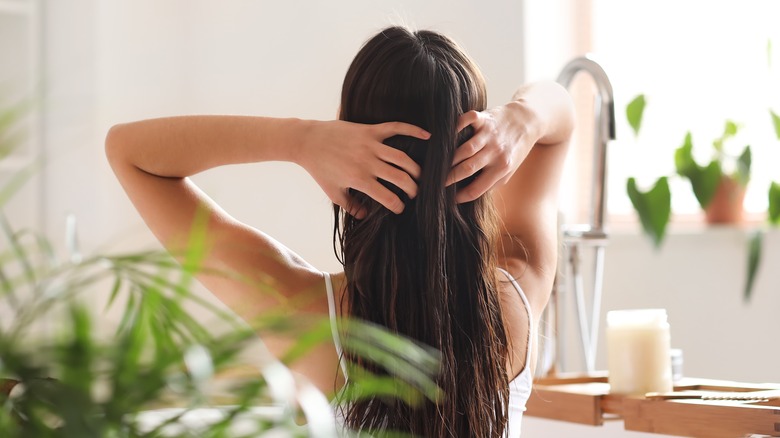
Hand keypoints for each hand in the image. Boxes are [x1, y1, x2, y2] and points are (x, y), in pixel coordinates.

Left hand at [298, 120, 429, 217]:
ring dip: (416, 169)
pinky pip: (396, 128)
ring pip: (403, 158)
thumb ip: (350, 206)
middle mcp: (368, 162)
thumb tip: (365, 216)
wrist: (307, 141)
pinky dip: (413, 130)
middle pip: (401, 178)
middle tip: (415, 194)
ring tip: (419, 176)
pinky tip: (427, 135)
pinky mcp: (370, 130)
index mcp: (359, 180)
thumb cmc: (320, 169)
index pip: (388, 197)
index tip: (401, 209)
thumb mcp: (333, 192)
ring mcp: (370, 145)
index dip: (398, 206)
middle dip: (413, 189)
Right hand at [446, 103, 539, 202]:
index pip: (477, 189)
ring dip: (448, 158)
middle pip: (467, 169)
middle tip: (435, 183)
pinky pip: (467, 121)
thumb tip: (468, 193)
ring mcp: (489, 135)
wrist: (528, 120)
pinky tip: (446, 135)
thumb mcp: (509, 170)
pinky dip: (456, 126)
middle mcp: (496, 152)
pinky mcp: (485, 118)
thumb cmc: (515, 148)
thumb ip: (492, 181)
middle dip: (448, 178)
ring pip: (464, 149)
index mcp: (502, 168)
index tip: (449, 199)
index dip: (460, 197)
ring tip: (436, 165)